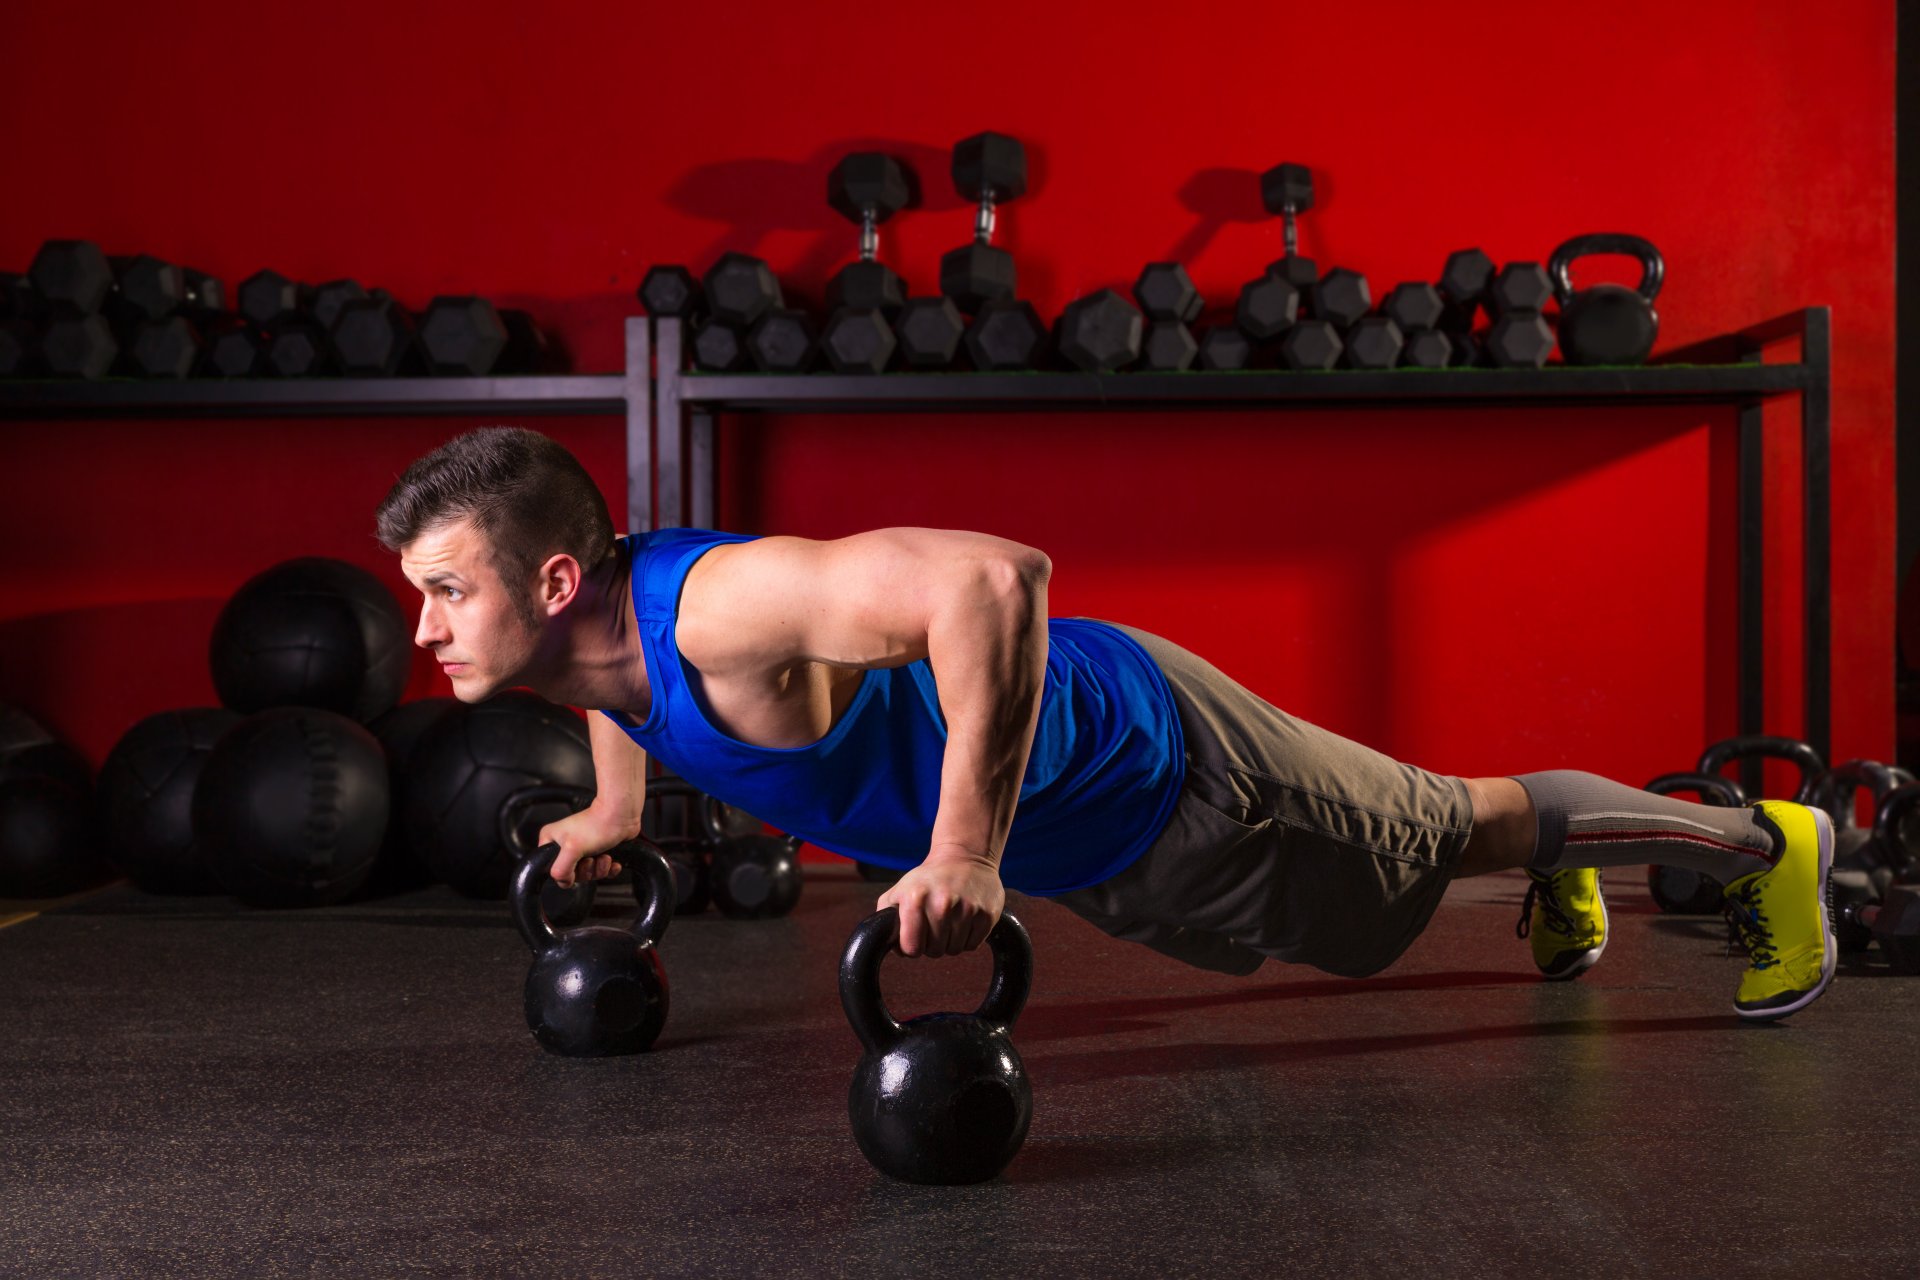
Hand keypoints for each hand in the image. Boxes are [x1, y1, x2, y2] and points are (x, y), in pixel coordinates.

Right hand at [538, 805, 636, 887]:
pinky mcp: (598, 852)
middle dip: (587, 870)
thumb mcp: (572, 849)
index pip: (551, 869)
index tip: (575, 865)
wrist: (622, 817)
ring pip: (588, 873)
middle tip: (591, 858)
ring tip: (603, 856)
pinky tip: (612, 860)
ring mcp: (582, 849)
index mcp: (552, 841)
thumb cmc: (598, 824)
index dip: (565, 872)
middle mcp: (565, 845)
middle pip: (571, 874)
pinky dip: (608, 868)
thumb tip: (563, 881)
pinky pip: (601, 870)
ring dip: (599, 868)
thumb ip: (561, 869)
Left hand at [876, 847, 1004, 957]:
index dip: (911, 947)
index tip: (914, 937)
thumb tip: (887, 944)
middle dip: (931, 944)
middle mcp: (942, 903)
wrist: (966, 857)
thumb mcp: (899, 891)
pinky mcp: (987, 914)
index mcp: (916, 898)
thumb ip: (885, 917)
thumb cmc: (928, 879)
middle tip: (934, 924)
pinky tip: (964, 920)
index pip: (911, 948)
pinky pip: (972, 945)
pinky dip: (967, 938)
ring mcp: (967, 909)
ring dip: (950, 941)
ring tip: (949, 920)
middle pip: (934, 952)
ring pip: (954, 950)